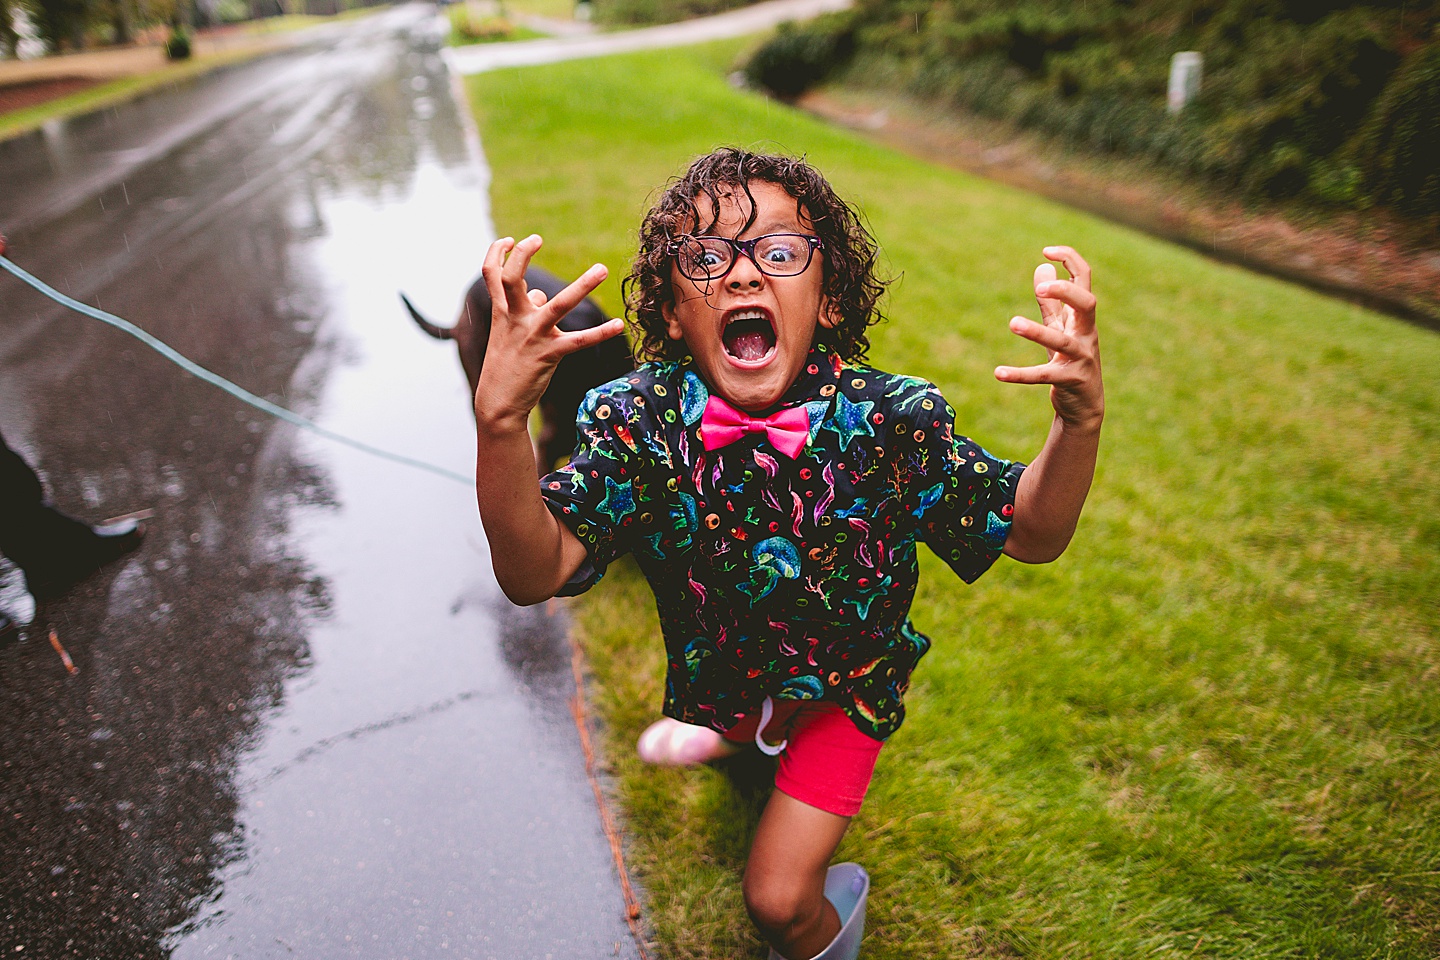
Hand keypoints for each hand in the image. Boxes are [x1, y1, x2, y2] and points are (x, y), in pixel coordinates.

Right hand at [473, 234, 623, 430]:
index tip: (509, 240)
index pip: (491, 274)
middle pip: (511, 278)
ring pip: (558, 305)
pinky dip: (600, 332)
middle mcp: (515, 319)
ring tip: (602, 269)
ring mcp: (532, 336)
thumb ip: (524, 310)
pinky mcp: (549, 354)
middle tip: (537, 238)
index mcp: (502, 313)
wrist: (498, 403)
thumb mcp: (508, 336)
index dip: (497, 253)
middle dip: (522, 255)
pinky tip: (617, 324)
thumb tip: (541, 296)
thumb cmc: (505, 366)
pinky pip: (579, 341)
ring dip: (582, 285)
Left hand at [995, 246, 1102, 431]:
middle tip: (1039, 290)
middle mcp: (1086, 333)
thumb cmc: (1071, 360)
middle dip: (1066, 293)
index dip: (1070, 260)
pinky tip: (998, 372)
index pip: (1085, 279)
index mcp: (1082, 317)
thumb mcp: (1061, 328)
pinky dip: (1020, 374)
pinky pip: (1044, 375)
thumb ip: (1051, 301)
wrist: (1084, 405)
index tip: (1046, 251)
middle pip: (1087, 304)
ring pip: (1061, 342)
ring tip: (1013, 323)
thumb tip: (1042, 267)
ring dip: (1037, 332)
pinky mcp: (1070, 381)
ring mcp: (1081, 358)